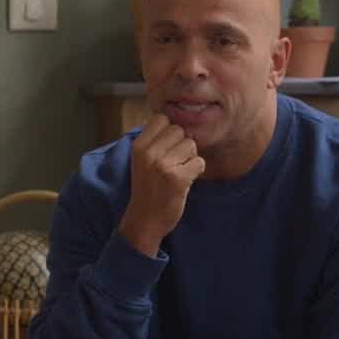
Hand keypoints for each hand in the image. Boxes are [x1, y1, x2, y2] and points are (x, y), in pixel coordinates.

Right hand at [119, 113, 205, 256]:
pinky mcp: (178, 178)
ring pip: (191, 145)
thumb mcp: (140, 161)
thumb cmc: (147, 188)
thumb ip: (153, 141)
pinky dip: (197, 171)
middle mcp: (148, 153)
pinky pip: (199, 162)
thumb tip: (174, 121)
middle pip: (179, 130)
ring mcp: (163, 166)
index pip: (162, 119)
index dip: (169, 131)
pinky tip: (186, 181)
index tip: (167, 146)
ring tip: (178, 172)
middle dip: (181, 145)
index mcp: (138, 146)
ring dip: (190, 158)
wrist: (144, 220)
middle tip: (173, 163)